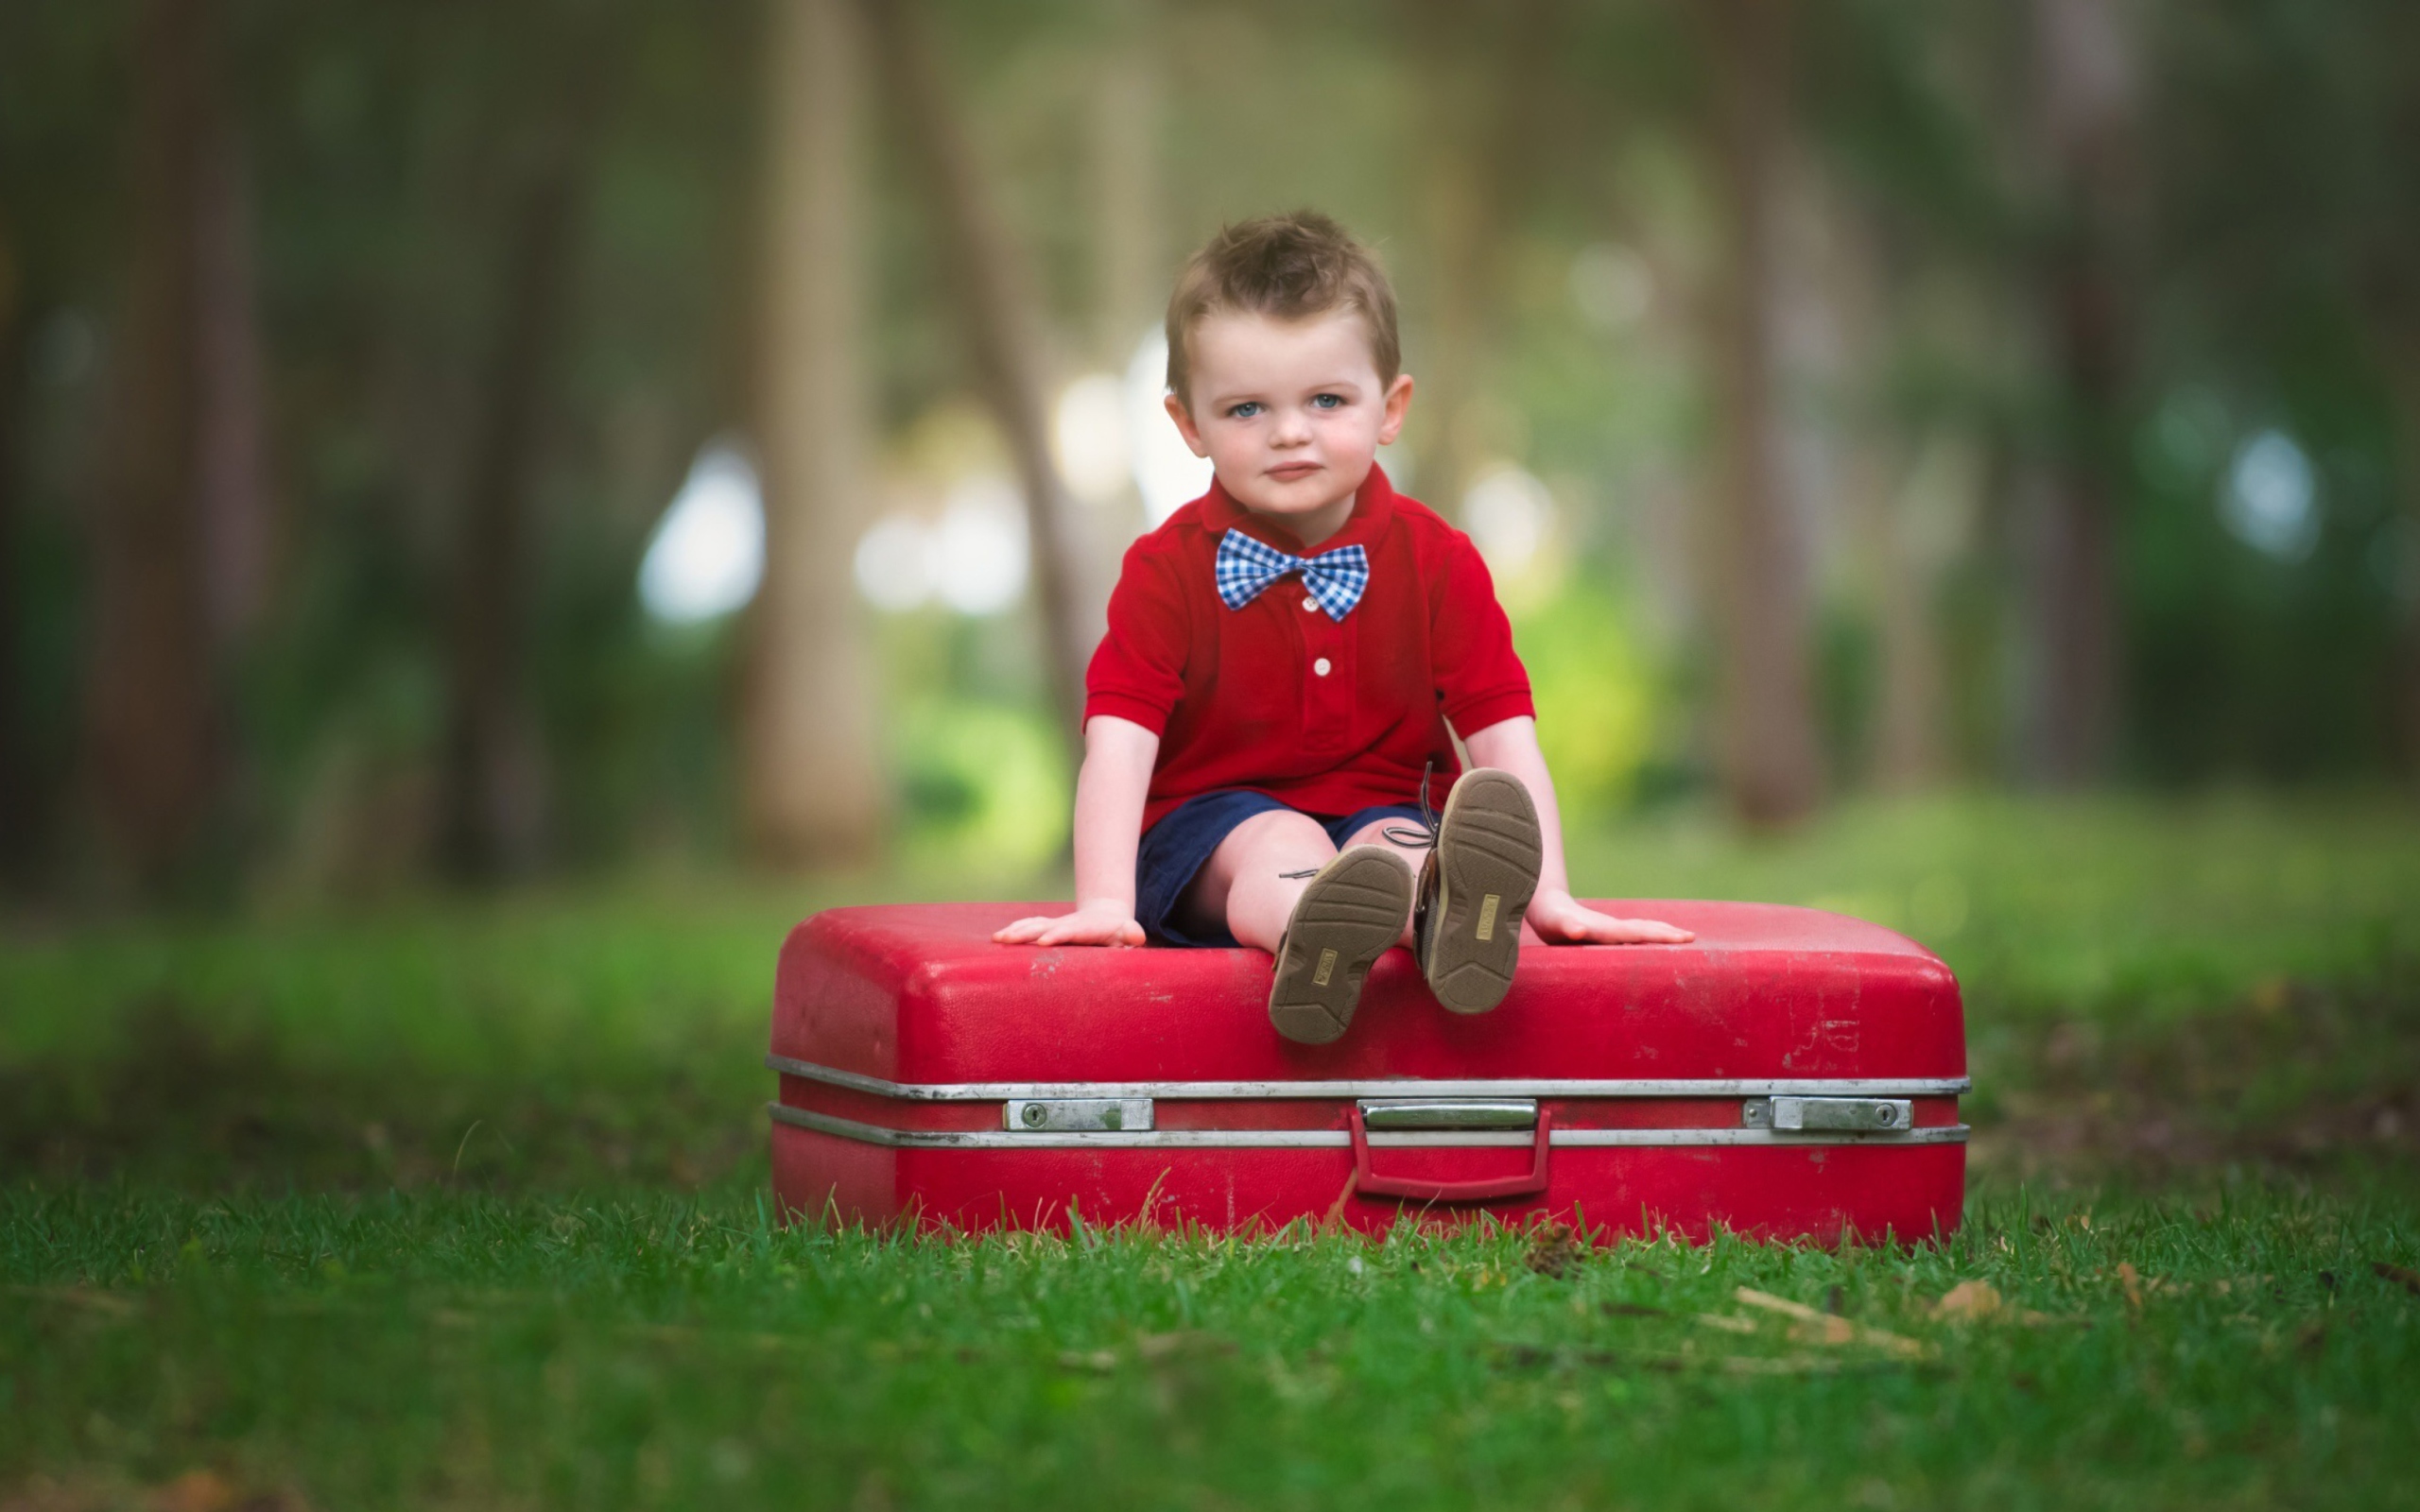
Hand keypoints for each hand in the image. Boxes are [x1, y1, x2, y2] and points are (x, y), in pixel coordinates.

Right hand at [992, 904, 1146, 947]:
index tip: (1043, 942)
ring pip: (1032, 925)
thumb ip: (1132, 933)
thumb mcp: (1128, 933)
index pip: (1070, 931)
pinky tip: (998, 937)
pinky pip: (1029, 926)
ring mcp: (1055, 924)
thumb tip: (1137, 935)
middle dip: (1025, 932)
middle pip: (1044, 925)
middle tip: (1006, 939)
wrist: (1107, 917)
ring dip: (1015, 931)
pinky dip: (1014, 930)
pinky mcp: (1048, 927)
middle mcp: (1067, 923)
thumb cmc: (1119, 932)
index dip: (1057, 935)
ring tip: (997, 938)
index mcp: (1086, 928)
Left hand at [1526, 889, 1693, 944]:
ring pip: (1642, 928)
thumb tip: (1577, 929)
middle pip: (1644, 929)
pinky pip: (1634, 932)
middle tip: (1691, 938)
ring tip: (1685, 936)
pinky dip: (1651, 934)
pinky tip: (1660, 938)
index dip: (1658, 936)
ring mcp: (1610, 927)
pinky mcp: (1606, 930)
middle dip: (1667, 934)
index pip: (1637, 934)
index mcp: (1604, 929)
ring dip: (1663, 932)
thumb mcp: (1555, 924)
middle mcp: (1611, 927)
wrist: (1545, 903)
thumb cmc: (1550, 919)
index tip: (1681, 938)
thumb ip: (1567, 927)